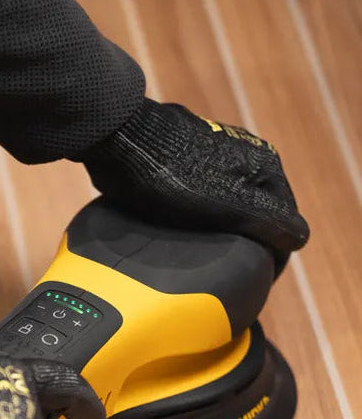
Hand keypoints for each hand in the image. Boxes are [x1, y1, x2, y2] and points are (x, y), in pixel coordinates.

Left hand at [79, 98, 308, 270]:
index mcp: (265, 166)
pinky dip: (198, 217)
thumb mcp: (229, 204)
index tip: (257, 279)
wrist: (119, 139)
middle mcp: (245, 155)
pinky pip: (200, 196)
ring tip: (204, 258)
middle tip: (230, 273)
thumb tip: (298, 239)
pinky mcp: (184, 157)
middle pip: (257, 212)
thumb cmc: (172, 175)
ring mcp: (214, 154)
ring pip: (229, 205)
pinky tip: (181, 231)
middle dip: (248, 242)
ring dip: (223, 231)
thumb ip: (268, 220)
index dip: (273, 253)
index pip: (284, 220)